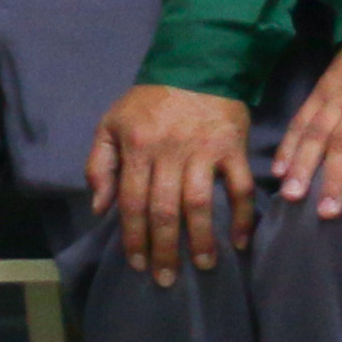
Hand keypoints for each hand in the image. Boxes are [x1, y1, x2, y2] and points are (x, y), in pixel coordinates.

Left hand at [87, 84, 254, 281]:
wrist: (199, 63)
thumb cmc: (150, 100)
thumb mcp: (111, 123)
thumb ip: (99, 164)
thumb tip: (101, 208)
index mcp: (137, 149)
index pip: (132, 202)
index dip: (133, 237)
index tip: (136, 264)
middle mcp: (169, 153)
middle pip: (164, 210)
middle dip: (164, 249)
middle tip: (166, 278)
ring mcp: (204, 151)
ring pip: (199, 204)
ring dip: (200, 238)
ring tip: (201, 265)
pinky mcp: (233, 148)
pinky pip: (239, 187)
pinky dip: (241, 215)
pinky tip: (240, 241)